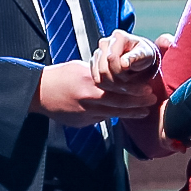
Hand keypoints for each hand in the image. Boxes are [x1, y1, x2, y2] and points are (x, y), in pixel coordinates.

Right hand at [33, 60, 159, 118]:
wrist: (38, 93)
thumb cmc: (60, 76)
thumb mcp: (80, 68)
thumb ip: (99, 75)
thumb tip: (117, 76)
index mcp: (89, 82)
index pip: (117, 88)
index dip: (134, 91)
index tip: (148, 90)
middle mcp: (88, 99)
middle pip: (119, 104)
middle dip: (137, 104)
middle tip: (151, 102)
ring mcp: (85, 113)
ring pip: (112, 114)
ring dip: (130, 113)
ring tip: (143, 112)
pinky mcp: (81, 122)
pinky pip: (100, 119)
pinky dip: (112, 116)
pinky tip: (123, 114)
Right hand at [90, 30, 161, 89]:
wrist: (141, 60)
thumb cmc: (145, 56)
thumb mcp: (146, 55)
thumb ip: (135, 57)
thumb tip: (124, 63)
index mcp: (118, 36)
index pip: (112, 58)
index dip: (121, 71)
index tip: (135, 77)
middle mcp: (105, 43)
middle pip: (104, 70)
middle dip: (119, 81)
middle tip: (133, 84)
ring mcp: (98, 53)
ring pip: (100, 77)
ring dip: (115, 86)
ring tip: (129, 86)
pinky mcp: (94, 64)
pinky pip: (97, 80)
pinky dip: (109, 87)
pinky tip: (121, 86)